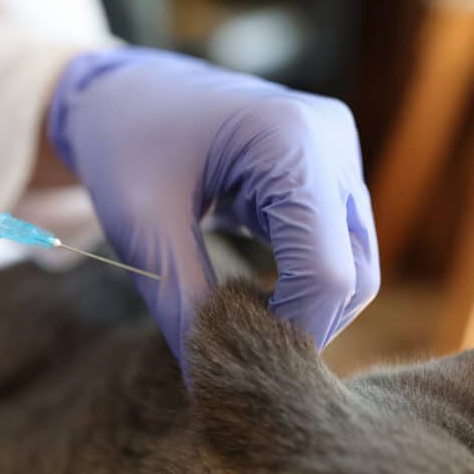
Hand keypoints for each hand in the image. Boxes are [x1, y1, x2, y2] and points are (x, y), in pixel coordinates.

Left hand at [48, 48, 378, 360]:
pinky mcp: (326, 168)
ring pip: (352, 264)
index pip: (326, 272)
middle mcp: (330, 141)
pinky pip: (336, 244)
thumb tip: (210, 382)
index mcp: (290, 141)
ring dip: (304, 305)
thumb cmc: (122, 142)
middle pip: (353, 273)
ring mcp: (335, 153)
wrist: (120, 91)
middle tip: (235, 352)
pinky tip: (251, 294)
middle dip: (301, 324)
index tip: (235, 362)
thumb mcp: (140, 227)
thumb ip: (181, 304)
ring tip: (238, 323)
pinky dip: (301, 280)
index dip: (291, 331)